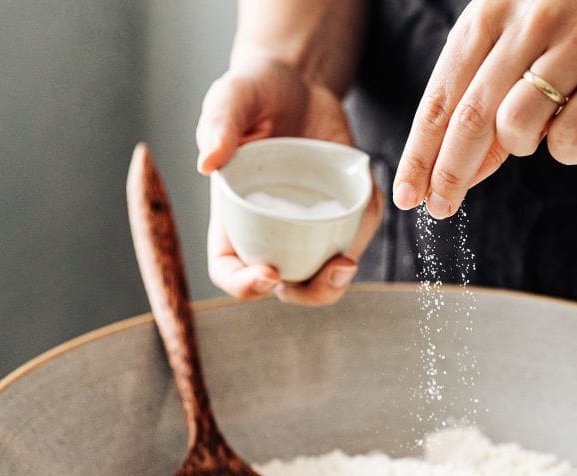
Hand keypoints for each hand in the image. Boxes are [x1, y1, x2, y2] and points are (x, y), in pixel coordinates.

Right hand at [195, 58, 383, 304]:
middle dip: (310, 292)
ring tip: (348, 259)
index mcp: (233, 216)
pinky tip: (369, 203)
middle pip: (285, 287)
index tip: (269, 274)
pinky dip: (365, 230)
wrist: (298, 83)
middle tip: (332, 270)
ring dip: (339, 278)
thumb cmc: (254, 92)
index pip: (229, 269)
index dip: (244, 285)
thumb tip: (207, 163)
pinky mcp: (340, 213)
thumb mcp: (232, 97)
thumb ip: (219, 124)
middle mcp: (269, 230)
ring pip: (324, 272)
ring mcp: (307, 226)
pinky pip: (355, 234)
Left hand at [391, 0, 576, 218]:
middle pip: (470, 117)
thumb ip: (494, 93)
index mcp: (497, 7)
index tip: (407, 192)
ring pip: (516, 126)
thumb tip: (460, 169)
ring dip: (521, 149)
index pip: (443, 91)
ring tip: (541, 138)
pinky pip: (570, 136)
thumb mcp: (534, 39)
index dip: (420, 149)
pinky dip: (567, 151)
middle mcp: (531, 19)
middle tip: (438, 209)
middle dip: (448, 172)